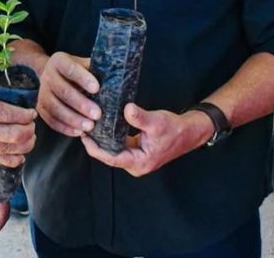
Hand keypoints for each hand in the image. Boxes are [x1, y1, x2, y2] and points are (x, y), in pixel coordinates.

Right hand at [0, 72, 35, 164]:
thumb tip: (0, 84)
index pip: (7, 114)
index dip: (25, 115)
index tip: (32, 112)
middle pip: (11, 134)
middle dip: (28, 130)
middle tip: (33, 125)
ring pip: (6, 149)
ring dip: (24, 145)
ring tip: (31, 138)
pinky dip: (12, 159)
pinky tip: (21, 156)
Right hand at [36, 52, 100, 137]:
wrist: (54, 75)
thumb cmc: (76, 70)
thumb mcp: (84, 64)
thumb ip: (95, 69)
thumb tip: (116, 77)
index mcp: (59, 61)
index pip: (71, 69)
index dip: (83, 79)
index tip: (97, 89)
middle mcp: (47, 76)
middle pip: (63, 91)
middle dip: (81, 104)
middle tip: (97, 114)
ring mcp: (42, 93)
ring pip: (55, 108)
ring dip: (73, 119)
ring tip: (89, 126)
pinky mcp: (40, 108)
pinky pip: (51, 120)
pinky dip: (64, 127)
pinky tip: (77, 132)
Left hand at [80, 102, 214, 175]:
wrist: (190, 132)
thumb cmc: (175, 129)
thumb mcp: (157, 122)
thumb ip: (140, 117)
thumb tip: (126, 109)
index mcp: (138, 162)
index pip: (110, 158)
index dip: (95, 148)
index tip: (84, 137)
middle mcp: (135, 164)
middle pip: (110, 156)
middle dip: (96, 144)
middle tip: (84, 128)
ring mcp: (136, 159)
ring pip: (114, 151)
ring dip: (103, 140)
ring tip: (91, 127)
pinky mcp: (138, 151)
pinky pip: (120, 146)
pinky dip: (112, 137)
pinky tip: (105, 127)